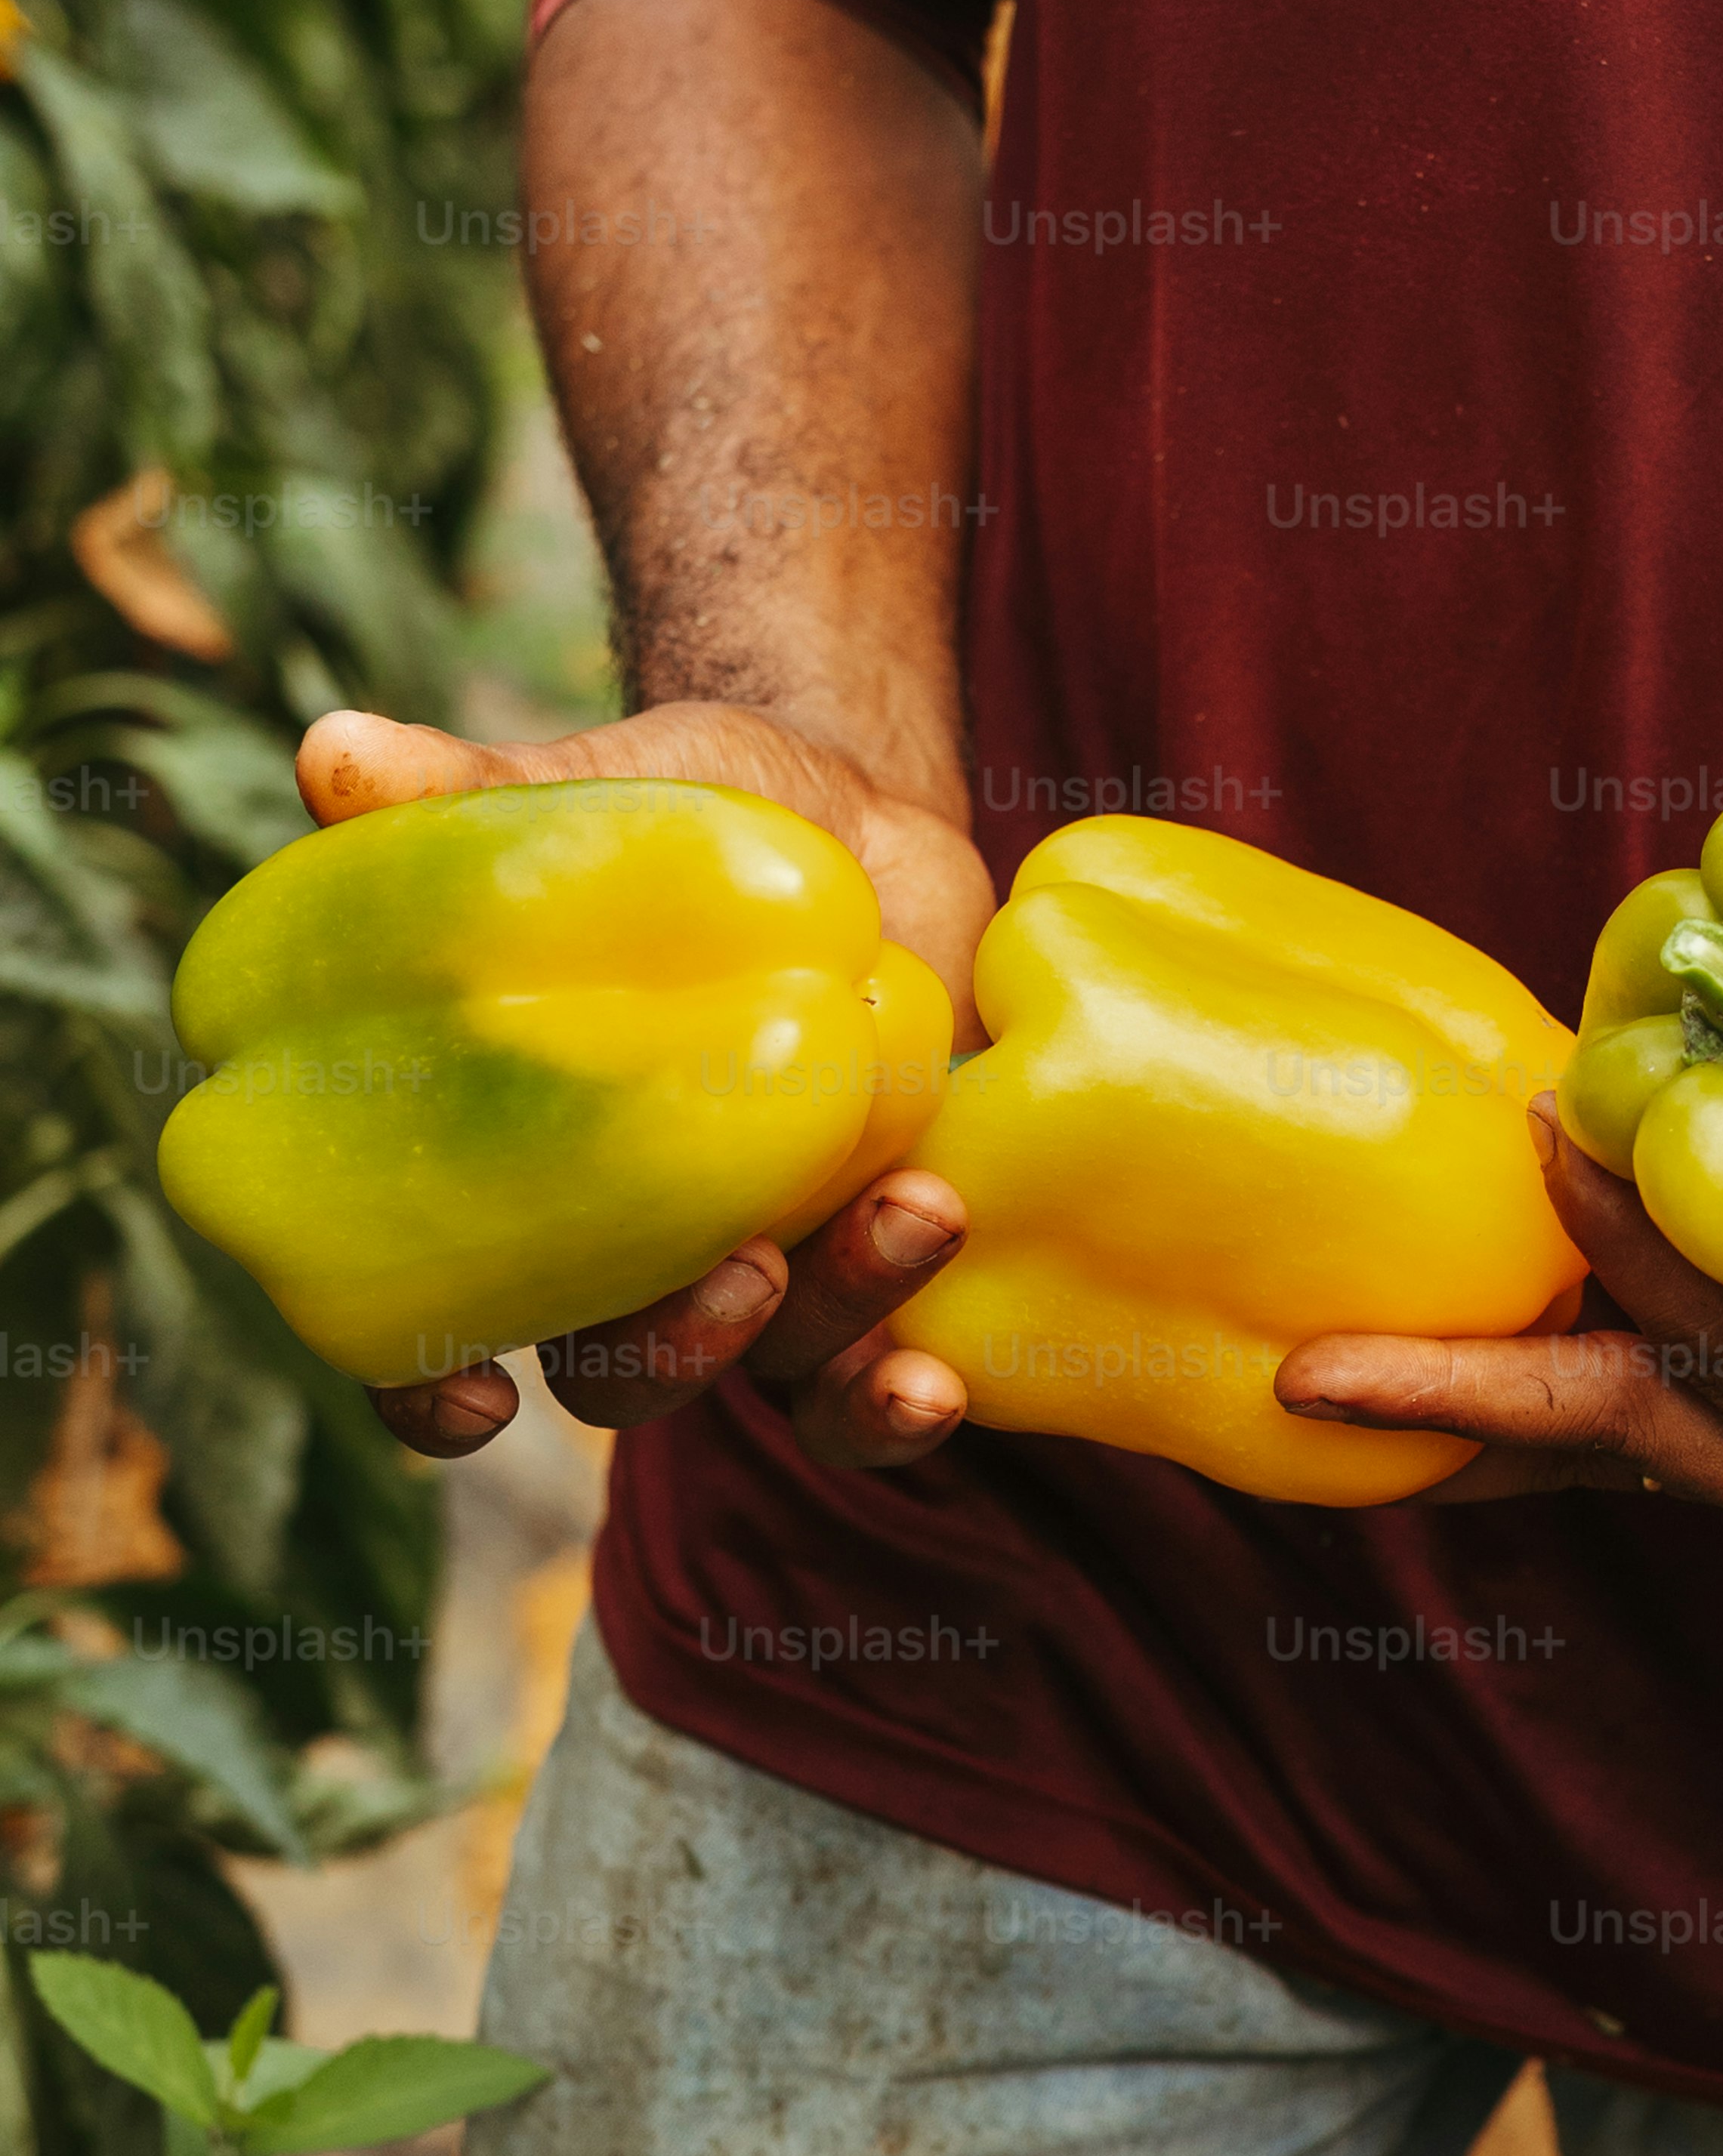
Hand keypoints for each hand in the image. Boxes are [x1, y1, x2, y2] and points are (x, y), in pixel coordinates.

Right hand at [298, 700, 990, 1472]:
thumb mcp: (585, 793)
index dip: (423, 1396)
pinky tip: (957, 1364)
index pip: (425, 1336)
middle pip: (624, 1379)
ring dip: (845, 1333)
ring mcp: (768, 1272)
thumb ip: (467, 796)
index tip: (474, 1398)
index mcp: (513, 1183)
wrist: (852, 815)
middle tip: (748, 1268)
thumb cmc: (679, 811)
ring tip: (920, 1213)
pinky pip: (892, 1375)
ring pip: (782, 1381)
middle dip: (682, 1351)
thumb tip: (332, 757)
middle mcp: (632, 1260)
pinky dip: (916, 1393)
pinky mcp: (881, 1262)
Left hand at [1276, 1060, 1722, 1575]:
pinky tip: (1479, 1354)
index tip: (1548, 1123)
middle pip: (1632, 1446)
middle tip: (1304, 1370)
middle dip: (1470, 1405)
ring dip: (1488, 1414)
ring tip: (1328, 1386)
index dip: (1643, 1248)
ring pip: (1627, 1457)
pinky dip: (1563, 1401)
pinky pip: (1663, 1438)